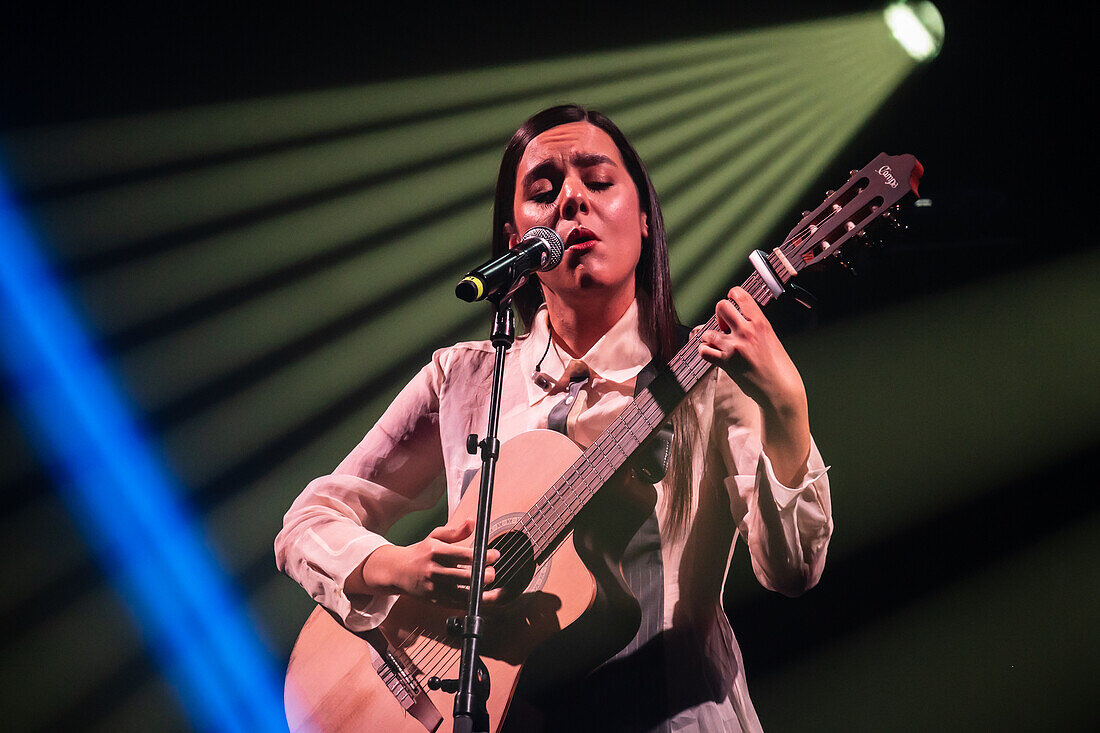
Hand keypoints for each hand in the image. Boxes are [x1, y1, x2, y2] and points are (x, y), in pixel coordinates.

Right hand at [357, 519, 501, 607]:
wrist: (398, 572)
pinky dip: (475, 603)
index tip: (495, 554)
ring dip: (485, 591)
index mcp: (436, 552)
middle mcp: (435, 571)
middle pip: (468, 577)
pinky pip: (460, 605)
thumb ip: (455, 531)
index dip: (485, 555)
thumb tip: (472, 522)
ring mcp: (435, 589)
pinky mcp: (437, 602)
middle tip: (493, 570)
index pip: (465, 555)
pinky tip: (485, 597)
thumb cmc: (420, 553)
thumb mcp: (435, 537)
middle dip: (487, 574)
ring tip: (493, 585)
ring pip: (466, 594)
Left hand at [699, 287, 811, 484]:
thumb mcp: (771, 339)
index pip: (741, 296)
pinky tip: (713, 354)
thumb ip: (756, 328)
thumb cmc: (780, 367)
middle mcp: (746, 332)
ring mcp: (734, 347)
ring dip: (710, 337)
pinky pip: (704, 351)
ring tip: (719, 344)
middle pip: (721, 307)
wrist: (780, 390)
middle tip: (725, 326)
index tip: (731, 300)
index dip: (732, 294)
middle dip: (720, 314)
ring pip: (708, 332)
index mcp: (761, 323)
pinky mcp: (726, 363)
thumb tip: (740, 322)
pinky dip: (705, 351)